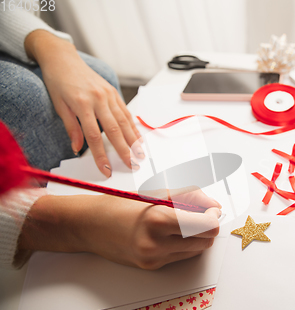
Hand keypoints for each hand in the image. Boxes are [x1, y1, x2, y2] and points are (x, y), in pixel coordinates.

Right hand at [19, 191, 221, 269]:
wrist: (88, 226)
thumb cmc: (120, 204)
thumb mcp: (155, 193)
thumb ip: (189, 198)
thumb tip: (214, 206)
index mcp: (158, 219)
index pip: (206, 225)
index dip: (214, 215)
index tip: (211, 207)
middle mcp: (157, 244)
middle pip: (206, 240)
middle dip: (208, 225)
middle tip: (200, 212)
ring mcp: (154, 258)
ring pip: (197, 250)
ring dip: (198, 235)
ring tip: (183, 221)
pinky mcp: (152, 266)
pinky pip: (182, 256)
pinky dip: (184, 243)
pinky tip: (171, 232)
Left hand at [25, 30, 142, 176]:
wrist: (63, 58)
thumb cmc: (58, 81)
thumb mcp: (58, 105)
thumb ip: (70, 127)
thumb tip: (77, 148)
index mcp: (82, 104)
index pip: (94, 136)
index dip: (101, 155)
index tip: (106, 169)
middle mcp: (99, 99)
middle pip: (114, 130)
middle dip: (124, 150)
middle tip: (132, 165)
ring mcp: (108, 95)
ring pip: (124, 121)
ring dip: (133, 140)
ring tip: (140, 154)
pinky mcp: (113, 92)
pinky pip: (125, 112)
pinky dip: (132, 126)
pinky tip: (137, 137)